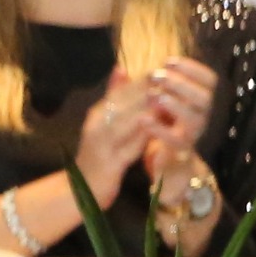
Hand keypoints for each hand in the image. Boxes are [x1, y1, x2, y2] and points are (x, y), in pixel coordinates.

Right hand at [73, 70, 161, 193]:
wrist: (82, 188)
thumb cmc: (100, 154)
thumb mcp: (105, 123)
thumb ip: (114, 98)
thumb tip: (121, 68)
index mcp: (97, 114)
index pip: (120, 90)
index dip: (143, 79)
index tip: (166, 69)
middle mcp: (96, 125)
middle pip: (122, 102)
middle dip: (148, 89)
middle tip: (173, 79)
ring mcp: (101, 144)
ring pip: (125, 120)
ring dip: (147, 108)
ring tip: (170, 98)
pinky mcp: (109, 163)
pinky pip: (128, 146)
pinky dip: (144, 135)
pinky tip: (160, 128)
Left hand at [135, 55, 218, 153]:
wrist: (170, 162)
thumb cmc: (164, 125)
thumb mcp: (155, 102)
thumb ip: (139, 88)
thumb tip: (120, 68)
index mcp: (199, 101)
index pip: (209, 79)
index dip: (192, 68)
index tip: (168, 61)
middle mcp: (202, 116)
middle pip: (205, 96)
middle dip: (181, 84)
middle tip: (157, 76)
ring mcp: (194, 133)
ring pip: (195, 118)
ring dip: (175, 104)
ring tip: (154, 95)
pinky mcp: (182, 149)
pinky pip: (176, 140)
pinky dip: (160, 129)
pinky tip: (145, 119)